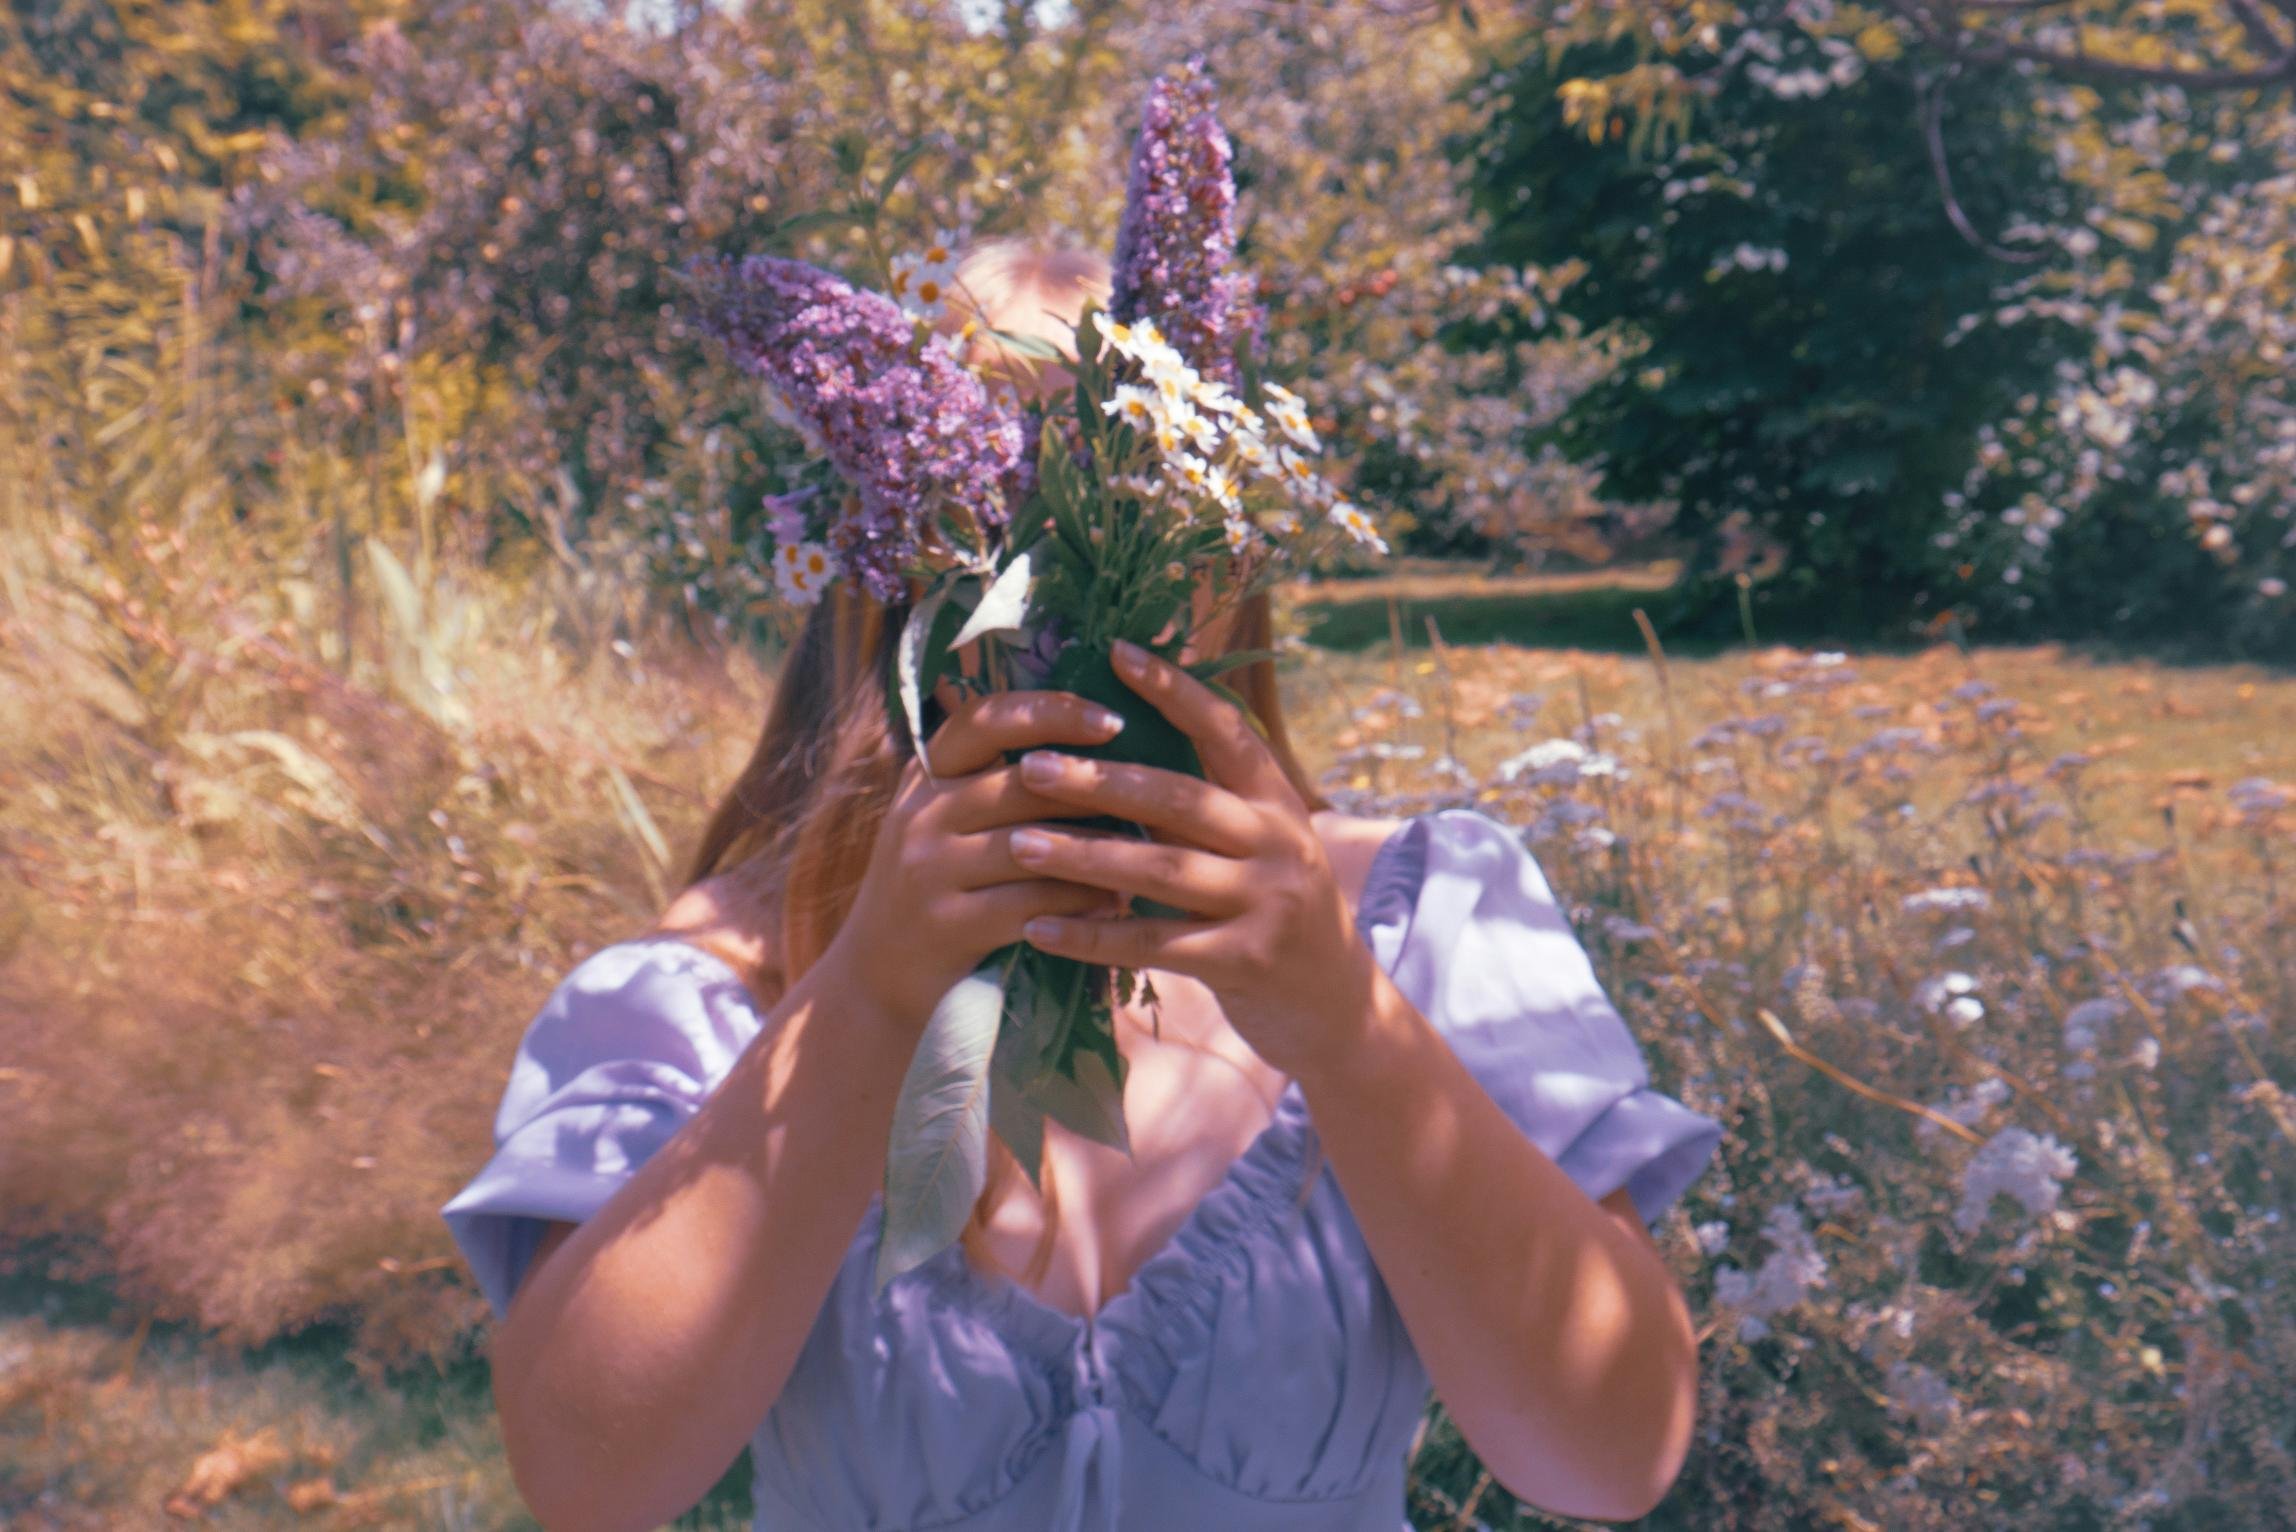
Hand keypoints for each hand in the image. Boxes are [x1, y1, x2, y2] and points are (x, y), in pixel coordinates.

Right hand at [823, 686, 1132, 1030]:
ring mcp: (927, 870)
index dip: (1050, 711)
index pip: (985, 719)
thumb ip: (999, 781)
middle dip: (1094, 790)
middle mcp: (921, 813)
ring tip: (1150, 851)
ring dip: (1098, 851)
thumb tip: (1095, 738)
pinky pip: (1030, 905)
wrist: (877, 974)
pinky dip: (1081, 904)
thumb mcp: (949, 820)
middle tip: (1156, 796)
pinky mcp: (945, 925)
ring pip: (1033, 846)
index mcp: (928, 774)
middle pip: (1021, 784)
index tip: (1111, 718)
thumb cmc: (937, 885)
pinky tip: (1118, 905)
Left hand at [1001, 638, 1380, 1078]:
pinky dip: (1091, 936)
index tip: (1116, 653)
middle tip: (1030, 766)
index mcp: (1279, 802)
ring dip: (1082, 856)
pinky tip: (1037, 929)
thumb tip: (1117, 744)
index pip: (1226, 730)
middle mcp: (1279, 844)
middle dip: (1099, 781)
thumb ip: (1207, 803)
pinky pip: (1154, 944)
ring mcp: (1266, 904)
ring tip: (1018, 844)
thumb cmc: (1274, 911)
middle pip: (1180, 798)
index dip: (1174, 690)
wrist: (1336, 1005)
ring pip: (1160, 870)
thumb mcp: (1261, 845)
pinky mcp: (1244, 961)